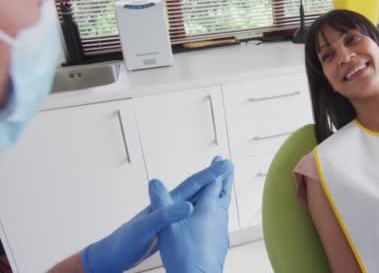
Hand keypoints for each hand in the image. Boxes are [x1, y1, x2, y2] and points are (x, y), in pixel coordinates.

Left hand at [81, 158, 231, 272]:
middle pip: (196, 188)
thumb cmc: (124, 242)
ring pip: (195, 200)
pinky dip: (203, 210)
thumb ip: (165, 216)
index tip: (225, 164)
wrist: (110, 256)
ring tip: (223, 184)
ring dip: (209, 191)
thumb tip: (188, 206)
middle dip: (213, 177)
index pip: (192, 184)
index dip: (210, 174)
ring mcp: (169, 217)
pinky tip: (207, 212)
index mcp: (165, 204)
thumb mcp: (145, 229)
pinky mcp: (170, 228)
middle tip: (228, 166)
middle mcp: (169, 206)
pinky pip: (192, 215)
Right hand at [149, 156, 233, 272]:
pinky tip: (215, 220)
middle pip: (224, 193)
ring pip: (224, 207)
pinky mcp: (220, 242)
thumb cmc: (184, 253)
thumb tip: (155, 182)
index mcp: (208, 208)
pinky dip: (219, 212)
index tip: (222, 159)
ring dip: (223, 195)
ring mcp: (221, 230)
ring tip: (221, 191)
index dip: (216, 170)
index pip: (213, 183)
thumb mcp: (167, 226)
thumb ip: (162, 202)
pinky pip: (221, 221)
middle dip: (225, 179)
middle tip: (229, 168)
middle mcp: (219, 217)